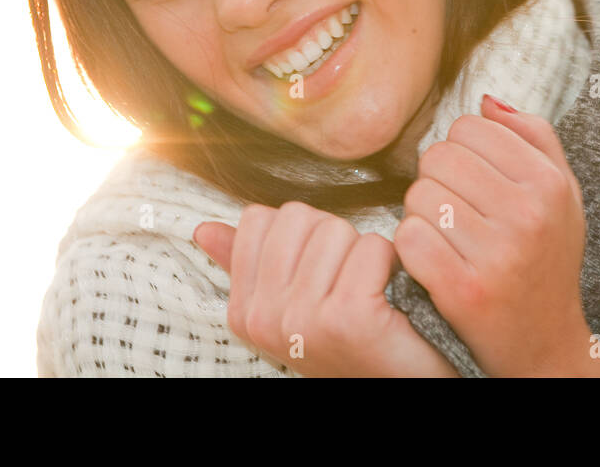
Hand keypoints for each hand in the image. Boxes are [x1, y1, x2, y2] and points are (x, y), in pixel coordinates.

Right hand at [194, 202, 457, 376]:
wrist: (395, 382)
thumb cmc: (348, 340)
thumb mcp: (288, 305)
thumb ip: (246, 264)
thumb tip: (203, 229)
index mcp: (243, 312)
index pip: (258, 219)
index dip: (298, 233)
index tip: (315, 273)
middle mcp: (265, 319)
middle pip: (298, 217)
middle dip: (331, 238)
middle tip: (345, 282)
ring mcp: (304, 321)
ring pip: (336, 229)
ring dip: (362, 251)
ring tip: (365, 290)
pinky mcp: (350, 317)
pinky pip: (372, 248)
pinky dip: (389, 263)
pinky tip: (386, 296)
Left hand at [394, 94, 599, 375]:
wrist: (545, 343)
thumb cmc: (547, 258)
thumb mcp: (561, 193)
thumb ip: (533, 136)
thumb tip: (485, 100)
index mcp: (549, 183)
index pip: (470, 126)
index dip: (460, 149)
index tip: (472, 178)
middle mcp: (527, 214)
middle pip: (438, 157)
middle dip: (436, 179)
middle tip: (453, 208)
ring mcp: (496, 254)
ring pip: (418, 196)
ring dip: (421, 214)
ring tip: (447, 234)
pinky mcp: (463, 290)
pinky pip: (407, 238)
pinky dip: (411, 247)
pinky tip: (433, 258)